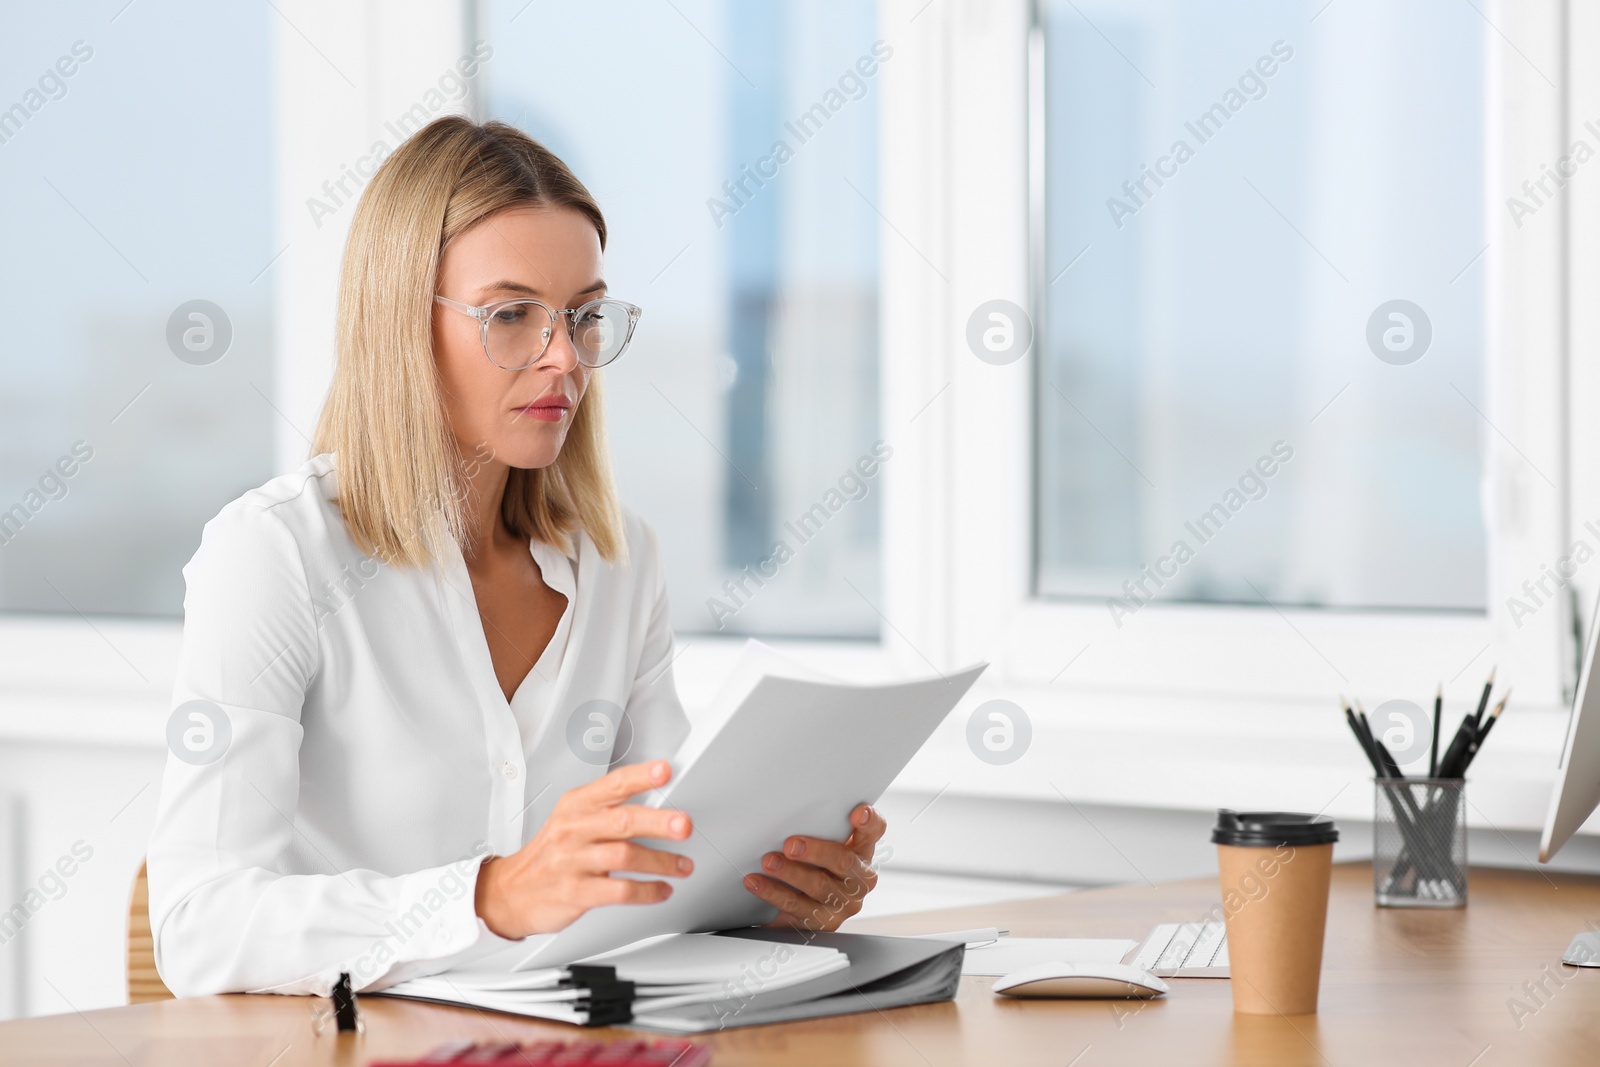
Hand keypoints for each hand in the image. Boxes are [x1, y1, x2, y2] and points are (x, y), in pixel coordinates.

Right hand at [473, 760, 692, 939]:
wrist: (511, 892)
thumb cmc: (550, 854)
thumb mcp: (570, 820)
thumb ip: (608, 809)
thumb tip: (658, 806)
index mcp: (575, 806)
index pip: (612, 785)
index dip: (640, 776)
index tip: (663, 771)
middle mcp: (574, 830)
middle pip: (622, 820)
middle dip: (659, 822)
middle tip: (684, 825)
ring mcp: (573, 861)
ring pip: (625, 856)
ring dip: (661, 862)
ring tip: (682, 866)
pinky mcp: (576, 892)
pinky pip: (619, 891)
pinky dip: (646, 891)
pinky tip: (660, 889)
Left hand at [744, 803, 885, 930]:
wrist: (804, 905)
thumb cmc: (815, 865)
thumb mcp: (823, 843)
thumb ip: (821, 825)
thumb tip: (791, 805)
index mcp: (862, 851)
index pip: (874, 831)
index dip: (869, 821)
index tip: (857, 812)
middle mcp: (859, 879)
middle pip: (844, 862)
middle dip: (816, 852)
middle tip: (790, 845)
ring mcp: (843, 903)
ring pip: (819, 887)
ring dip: (790, 874)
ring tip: (768, 862)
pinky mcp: (823, 923)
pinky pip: (796, 908)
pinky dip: (773, 893)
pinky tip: (756, 883)